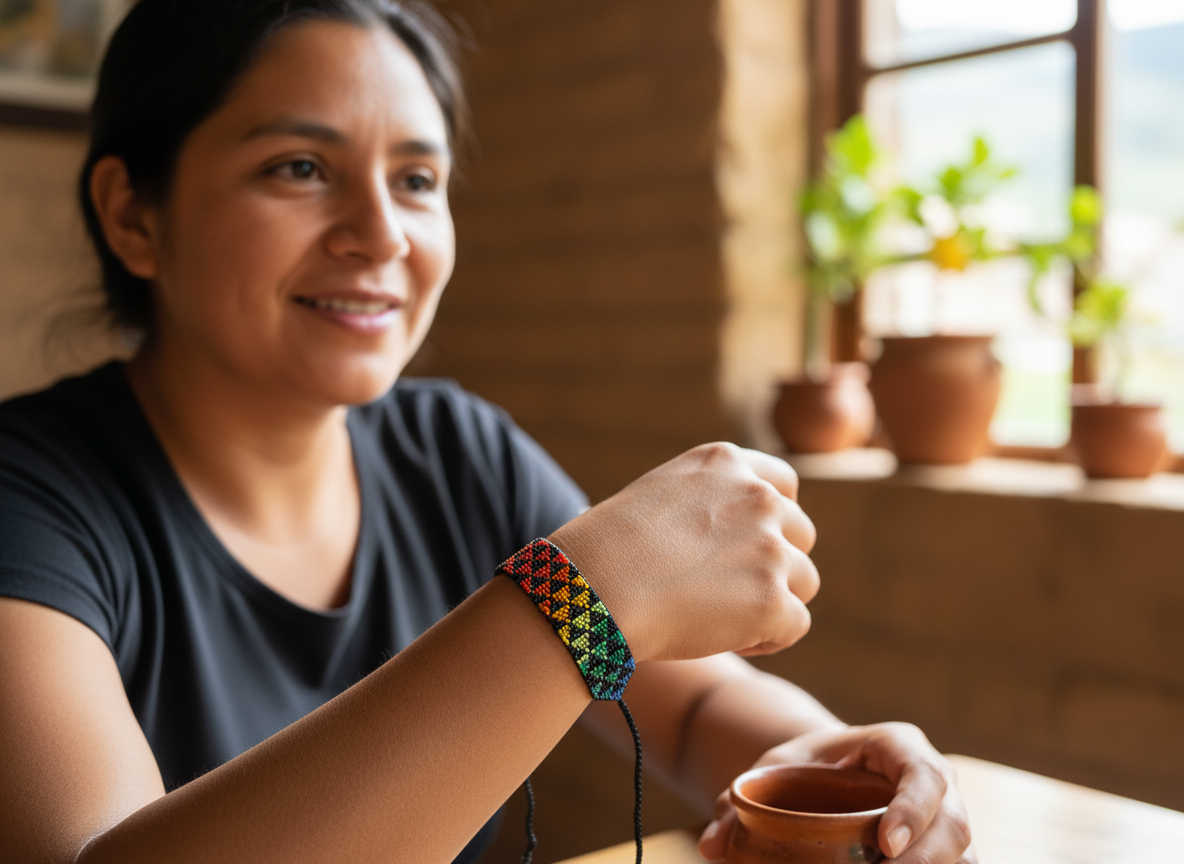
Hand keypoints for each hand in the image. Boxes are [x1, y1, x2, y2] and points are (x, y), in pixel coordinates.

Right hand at [549, 443, 818, 662]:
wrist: (593, 588)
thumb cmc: (606, 551)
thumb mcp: (660, 496)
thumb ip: (708, 503)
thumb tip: (736, 542)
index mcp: (725, 463)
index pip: (783, 484)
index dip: (772, 520)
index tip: (748, 544)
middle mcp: (756, 496)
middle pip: (801, 533)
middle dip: (775, 563)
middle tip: (728, 589)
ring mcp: (769, 548)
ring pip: (804, 581)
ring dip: (774, 600)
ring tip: (723, 617)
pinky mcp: (772, 600)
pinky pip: (794, 625)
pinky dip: (767, 637)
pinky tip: (725, 638)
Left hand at [697, 723, 976, 862]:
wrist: (820, 780)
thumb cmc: (799, 770)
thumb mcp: (768, 774)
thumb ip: (737, 805)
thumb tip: (713, 846)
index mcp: (896, 745)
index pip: (922, 775)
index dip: (912, 810)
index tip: (884, 845)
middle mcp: (932, 778)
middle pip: (953, 821)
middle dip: (927, 858)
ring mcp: (944, 818)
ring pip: (963, 853)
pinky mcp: (943, 851)